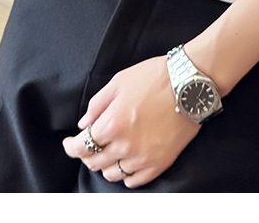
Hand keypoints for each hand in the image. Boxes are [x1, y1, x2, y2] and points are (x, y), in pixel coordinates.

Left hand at [62, 55, 200, 187]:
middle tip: (89, 144)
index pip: (81, 147)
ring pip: (112, 174)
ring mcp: (143, 158)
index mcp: (112, 124)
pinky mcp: (160, 163)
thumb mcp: (119, 82)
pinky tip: (126, 162)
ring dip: (105, 164)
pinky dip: (125, 175)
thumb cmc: (154, 77)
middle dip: (86, 154)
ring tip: (109, 151)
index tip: (69, 143)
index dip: (70, 147)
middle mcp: (125, 146)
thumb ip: (97, 104)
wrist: (189, 84)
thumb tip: (84, 124)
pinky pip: (134, 181)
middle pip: (94, 162)